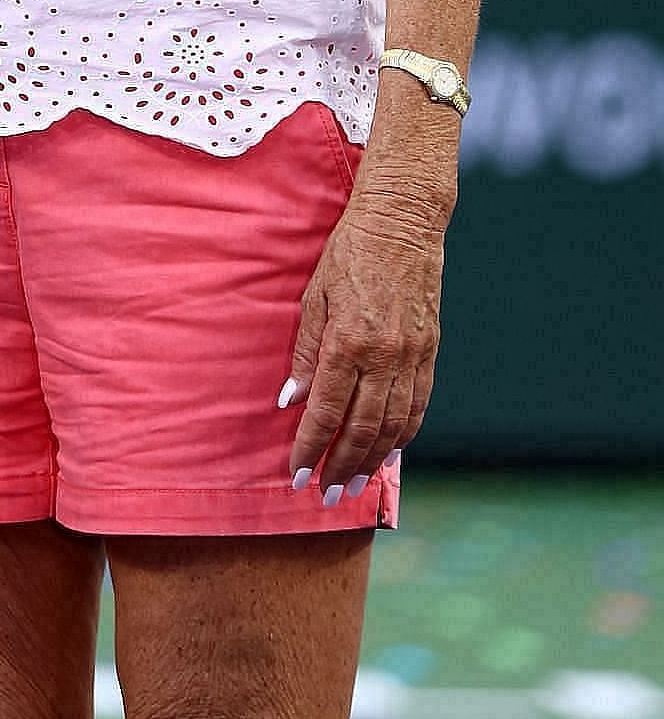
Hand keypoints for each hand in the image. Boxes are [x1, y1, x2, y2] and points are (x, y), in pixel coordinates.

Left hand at [281, 190, 444, 501]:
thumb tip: (289, 401)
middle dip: (343, 467)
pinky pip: (418, 405)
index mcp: (349, 341)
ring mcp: (412, 356)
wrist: (402, 223)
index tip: (297, 474)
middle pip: (363, 429)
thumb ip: (304, 351)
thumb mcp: (314, 295)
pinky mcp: (430, 352)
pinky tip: (390, 452)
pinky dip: (403, 435)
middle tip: (327, 495)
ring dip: (374, 461)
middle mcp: (385, 356)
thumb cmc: (348, 253)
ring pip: (395, 426)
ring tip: (356, 485)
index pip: (326, 410)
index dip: (311, 447)